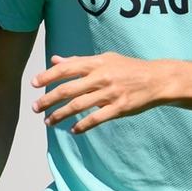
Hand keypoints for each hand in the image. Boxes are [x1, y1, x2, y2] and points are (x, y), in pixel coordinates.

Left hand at [32, 53, 168, 133]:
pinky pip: (96, 119)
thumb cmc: (129, 68)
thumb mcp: (105, 59)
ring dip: (60, 115)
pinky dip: (83, 126)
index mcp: (96, 63)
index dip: (47, 76)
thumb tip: (55, 60)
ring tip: (48, 121)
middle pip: (68, 89)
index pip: (66, 69)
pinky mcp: (119, 108)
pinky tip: (73, 130)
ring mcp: (110, 93)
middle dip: (48, 99)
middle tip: (35, 107)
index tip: (33, 83)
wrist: (158, 79)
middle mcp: (101, 77)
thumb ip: (79, 61)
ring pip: (78, 106)